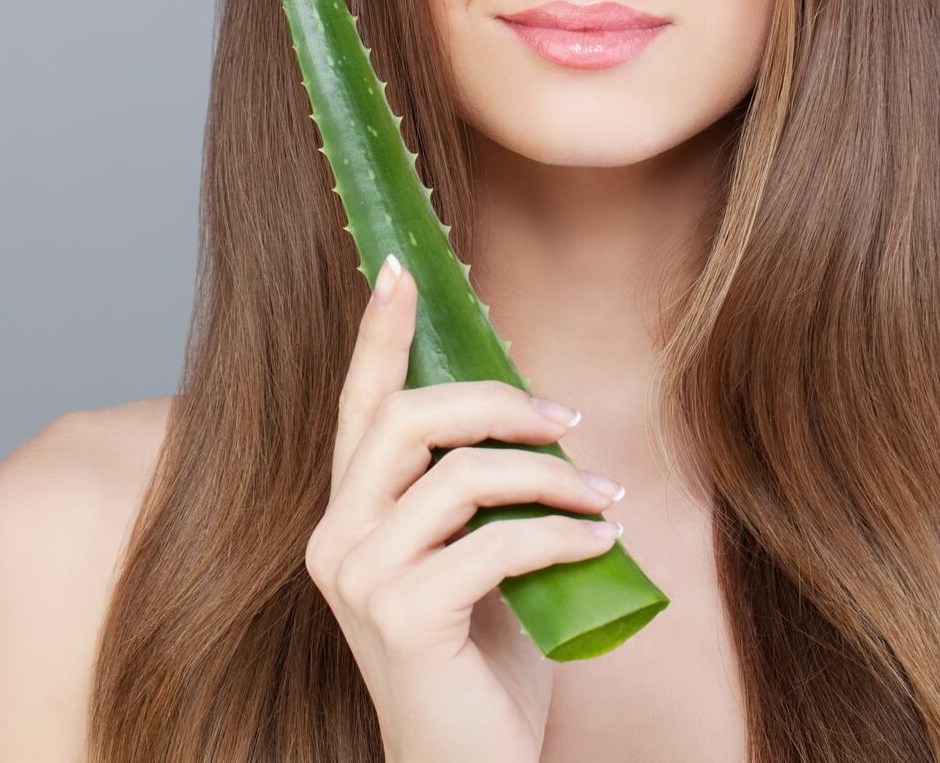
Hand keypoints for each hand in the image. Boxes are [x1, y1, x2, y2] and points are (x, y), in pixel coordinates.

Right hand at [303, 254, 627, 762]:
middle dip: (495, 402)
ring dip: (549, 476)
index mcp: (347, 519)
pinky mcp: (400, 618)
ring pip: (459, 475)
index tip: (403, 268)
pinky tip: (602, 544)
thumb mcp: (478, 562)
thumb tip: (530, 414)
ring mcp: (358, 580)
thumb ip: (478, 496)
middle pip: (406, 419)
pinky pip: (495, 542)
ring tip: (604, 499)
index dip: (378, 335)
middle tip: (567, 422)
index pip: (357, 407)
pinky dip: (562, 533)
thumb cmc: (481, 671)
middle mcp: (335, 540)